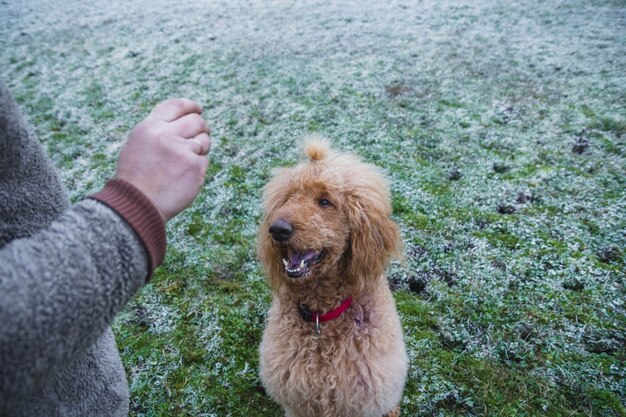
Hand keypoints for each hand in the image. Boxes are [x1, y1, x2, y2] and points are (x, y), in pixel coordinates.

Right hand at [115, 98, 210, 220]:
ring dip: (201, 147)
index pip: (177, 106)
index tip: (198, 109)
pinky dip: (198, 167)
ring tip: (185, 161)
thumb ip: (157, 130)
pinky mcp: (195, 167)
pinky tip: (184, 176)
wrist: (138, 203)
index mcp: (150, 126)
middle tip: (199, 136)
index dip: (191, 106)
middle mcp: (167, 135)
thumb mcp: (138, 144)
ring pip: (204, 139)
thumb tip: (181, 119)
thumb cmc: (136, 177)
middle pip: (196, 120)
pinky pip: (204, 160)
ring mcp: (183, 150)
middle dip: (201, 127)